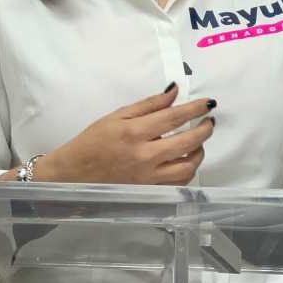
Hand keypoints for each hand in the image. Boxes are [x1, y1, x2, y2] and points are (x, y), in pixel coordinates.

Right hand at [32, 85, 215, 184]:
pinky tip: (186, 160)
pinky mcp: (149, 191)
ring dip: (199, 152)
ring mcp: (148, 178)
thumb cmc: (93, 142)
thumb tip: (174, 91)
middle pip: (187, 142)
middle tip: (209, 121)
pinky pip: (178, 183)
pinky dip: (188, 170)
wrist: (73, 175)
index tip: (208, 103)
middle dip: (204, 130)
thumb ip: (148, 105)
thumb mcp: (116, 117)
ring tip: (198, 142)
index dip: (195, 108)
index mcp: (134, 133)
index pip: (174, 117)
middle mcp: (144, 156)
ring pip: (188, 167)